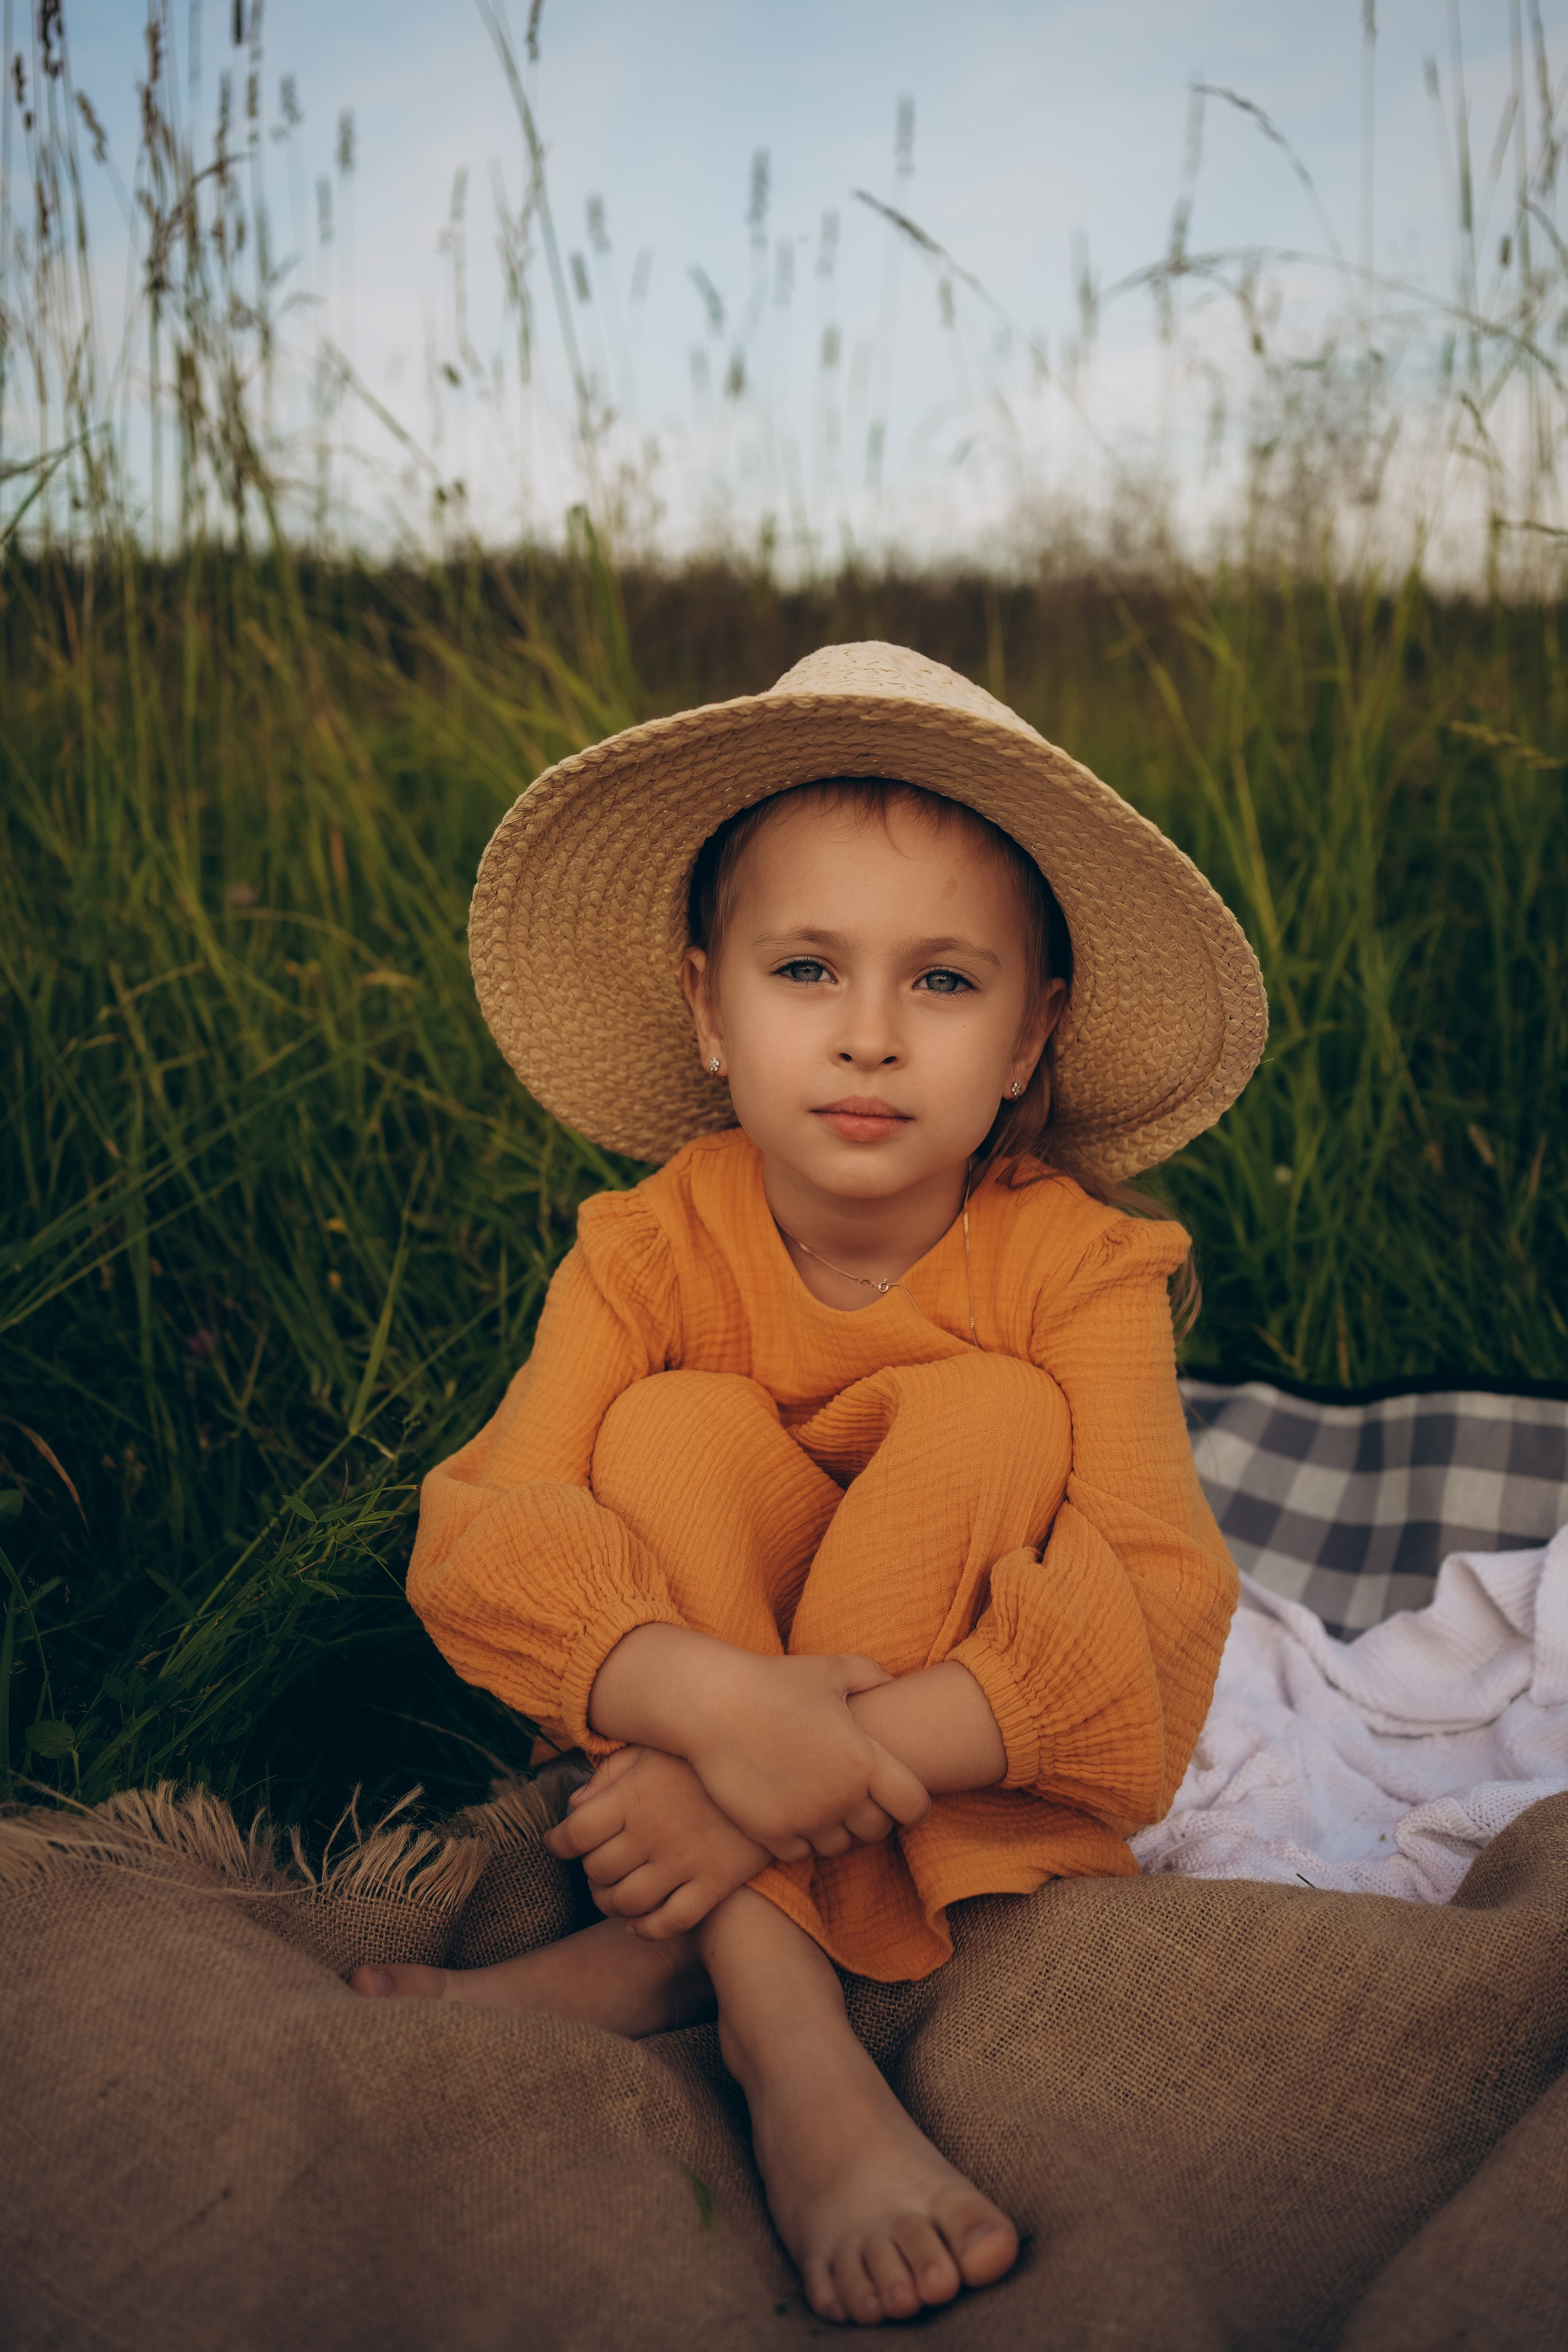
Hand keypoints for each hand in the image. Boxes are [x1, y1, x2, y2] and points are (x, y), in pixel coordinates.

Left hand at [543, 1745, 769, 1937]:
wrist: (773, 1763)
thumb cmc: (701, 1755)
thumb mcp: (652, 1748)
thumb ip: (610, 1774)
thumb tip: (576, 1806)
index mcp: (632, 1796)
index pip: (574, 1834)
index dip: (558, 1842)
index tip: (558, 1842)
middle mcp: (652, 1833)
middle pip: (598, 1870)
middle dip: (588, 1872)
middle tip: (594, 1865)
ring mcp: (683, 1862)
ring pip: (628, 1902)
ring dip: (611, 1905)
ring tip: (612, 1896)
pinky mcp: (713, 1882)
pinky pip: (671, 1920)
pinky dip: (648, 1928)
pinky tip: (640, 1922)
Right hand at [683, 1650, 931, 1862]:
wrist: (712, 1704)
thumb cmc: (772, 1682)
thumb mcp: (828, 1670)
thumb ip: (867, 1674)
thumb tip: (890, 1680)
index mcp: (864, 1760)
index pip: (914, 1806)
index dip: (913, 1805)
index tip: (901, 1798)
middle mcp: (840, 1797)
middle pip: (877, 1831)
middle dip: (872, 1817)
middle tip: (855, 1798)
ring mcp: (805, 1819)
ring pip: (839, 1846)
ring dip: (836, 1830)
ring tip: (821, 1804)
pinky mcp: (770, 1833)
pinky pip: (800, 1854)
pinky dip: (800, 1839)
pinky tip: (790, 1812)